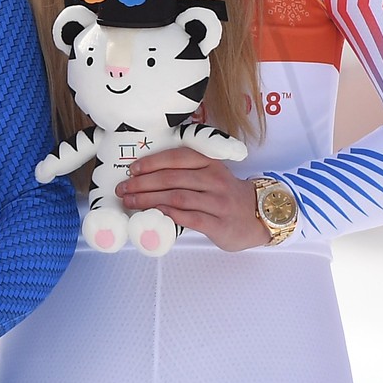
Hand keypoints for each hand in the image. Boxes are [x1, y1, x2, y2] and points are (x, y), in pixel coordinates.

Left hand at [117, 147, 268, 250]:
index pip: (176, 158)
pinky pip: (189, 218)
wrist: (258, 217)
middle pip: (172, 178)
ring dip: (149, 199)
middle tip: (123, 189)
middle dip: (143, 183)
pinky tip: (154, 214)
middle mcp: (215, 180)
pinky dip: (168, 215)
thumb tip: (144, 176)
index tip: (132, 170)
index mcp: (210, 163)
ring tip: (131, 202)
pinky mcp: (220, 224)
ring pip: (177, 197)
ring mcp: (219, 202)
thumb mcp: (210, 174)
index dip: (151, 163)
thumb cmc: (225, 195)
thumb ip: (185, 172)